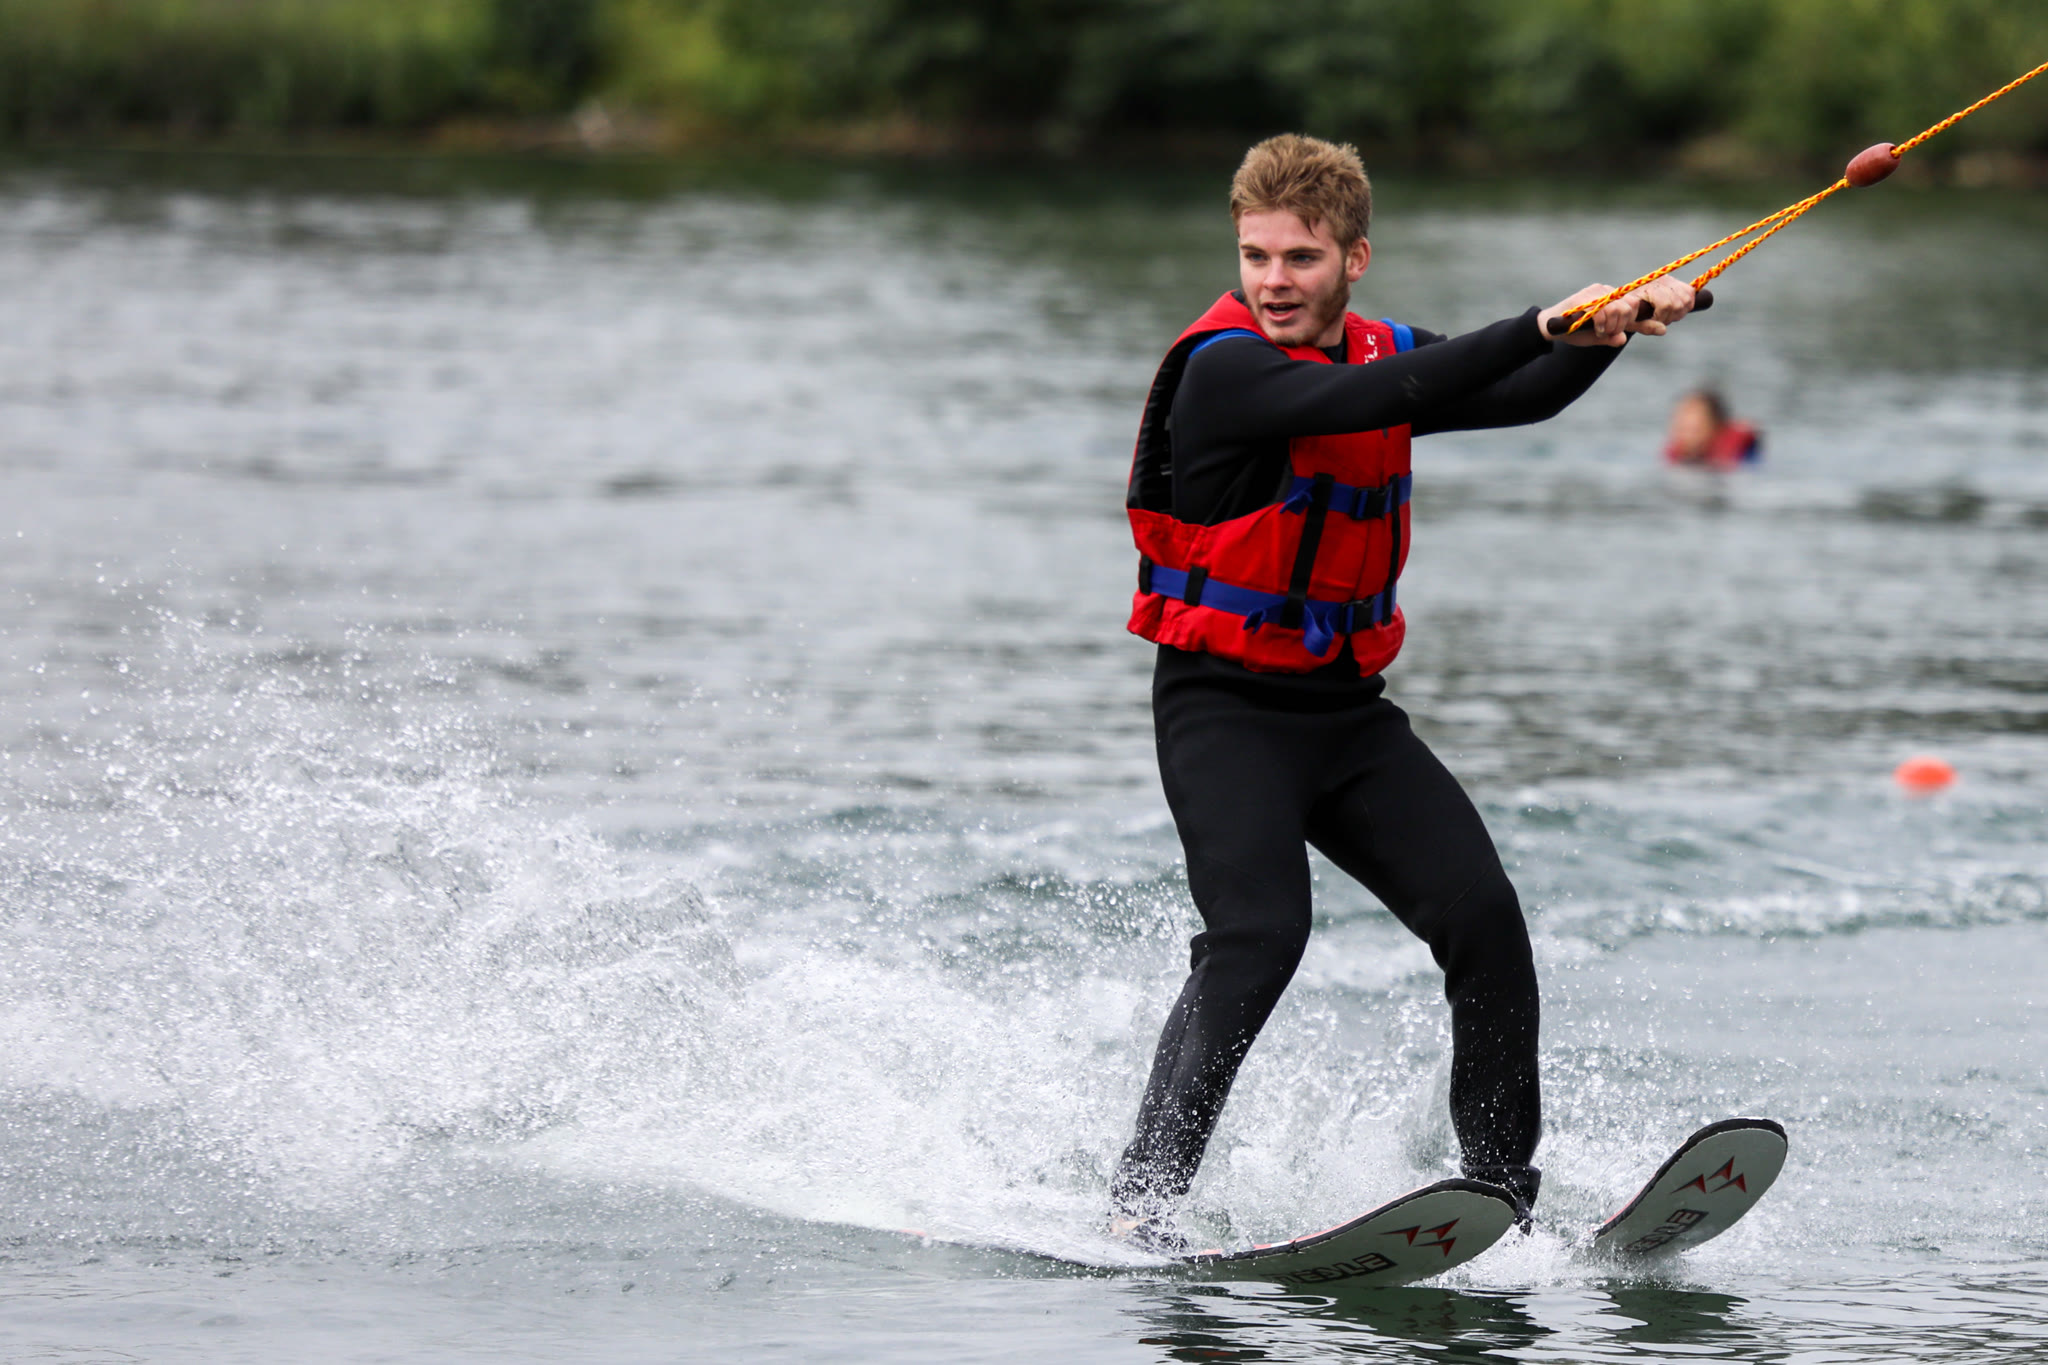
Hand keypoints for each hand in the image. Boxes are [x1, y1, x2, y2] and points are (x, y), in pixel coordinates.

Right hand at [1538, 277, 1696, 347]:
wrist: (1549, 326)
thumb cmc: (1572, 332)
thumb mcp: (1596, 337)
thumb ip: (1610, 337)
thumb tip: (1623, 340)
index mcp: (1613, 301)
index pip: (1636, 307)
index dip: (1647, 321)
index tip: (1661, 331)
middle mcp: (1608, 293)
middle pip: (1632, 305)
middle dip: (1625, 323)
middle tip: (1609, 332)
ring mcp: (1598, 292)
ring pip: (1621, 308)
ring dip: (1614, 325)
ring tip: (1601, 331)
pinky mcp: (1587, 296)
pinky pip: (1605, 310)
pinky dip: (1603, 323)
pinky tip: (1596, 329)